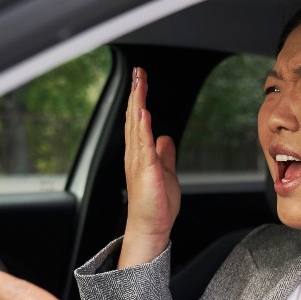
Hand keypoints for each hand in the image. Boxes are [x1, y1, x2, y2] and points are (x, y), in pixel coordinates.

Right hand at [120, 67, 179, 267]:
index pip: (138, 120)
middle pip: (134, 117)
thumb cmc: (157, 205)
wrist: (151, 227)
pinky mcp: (146, 171)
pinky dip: (142, 127)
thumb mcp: (166, 172)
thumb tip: (165, 138)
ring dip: (137, 103)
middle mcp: (136, 154)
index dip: (139, 99)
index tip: (141, 80)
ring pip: (136, 126)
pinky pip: (143, 144)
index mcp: (140, 154)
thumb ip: (165, 154)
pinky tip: (142, 111)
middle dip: (136, 94)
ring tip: (138, 83)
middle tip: (138, 72)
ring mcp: (139, 161)